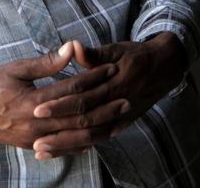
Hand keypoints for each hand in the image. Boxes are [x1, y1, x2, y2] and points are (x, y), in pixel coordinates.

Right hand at [0, 42, 128, 150]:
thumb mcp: (17, 68)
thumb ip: (46, 63)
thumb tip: (71, 48)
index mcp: (33, 101)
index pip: (72, 89)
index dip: (93, 78)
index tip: (111, 69)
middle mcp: (36, 124)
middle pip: (78, 116)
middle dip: (104, 108)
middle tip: (125, 99)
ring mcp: (34, 139)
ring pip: (73, 136)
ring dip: (97, 128)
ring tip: (117, 120)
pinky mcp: (30, 146)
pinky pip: (61, 147)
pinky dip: (79, 143)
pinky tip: (93, 139)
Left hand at [29, 33, 186, 159]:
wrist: (165, 68)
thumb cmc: (136, 56)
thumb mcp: (116, 49)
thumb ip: (92, 54)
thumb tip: (72, 46)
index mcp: (115, 84)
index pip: (83, 97)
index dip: (60, 104)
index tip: (37, 109)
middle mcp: (119, 104)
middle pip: (85, 122)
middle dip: (59, 132)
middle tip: (35, 140)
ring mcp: (122, 117)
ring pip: (92, 136)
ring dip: (67, 145)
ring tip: (43, 152)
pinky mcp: (123, 124)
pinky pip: (101, 139)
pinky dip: (83, 146)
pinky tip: (65, 152)